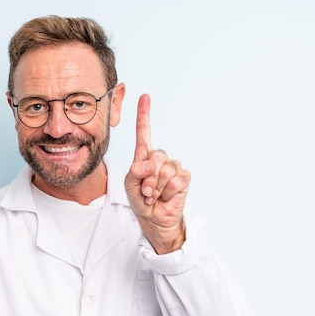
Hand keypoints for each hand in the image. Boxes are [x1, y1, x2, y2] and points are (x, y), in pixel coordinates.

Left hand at [124, 95, 190, 253]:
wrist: (153, 219)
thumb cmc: (141, 200)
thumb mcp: (130, 185)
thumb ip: (135, 171)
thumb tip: (150, 164)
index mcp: (144, 156)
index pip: (144, 132)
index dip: (144, 115)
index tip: (144, 96)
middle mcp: (160, 158)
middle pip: (155, 156)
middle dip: (147, 178)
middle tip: (146, 191)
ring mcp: (173, 167)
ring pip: (165, 171)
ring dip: (156, 188)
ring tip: (155, 195)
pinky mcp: (184, 178)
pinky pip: (176, 181)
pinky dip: (167, 193)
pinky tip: (166, 197)